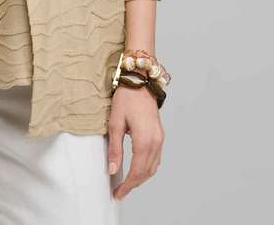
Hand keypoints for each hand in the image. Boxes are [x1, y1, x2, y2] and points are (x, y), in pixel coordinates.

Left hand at [106, 85, 164, 200]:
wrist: (140, 80)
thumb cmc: (126, 98)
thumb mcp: (115, 123)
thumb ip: (115, 148)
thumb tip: (113, 170)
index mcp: (145, 140)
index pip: (137, 172)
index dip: (128, 186)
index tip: (118, 193)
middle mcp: (156, 142)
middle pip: (147, 172)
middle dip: (134, 184)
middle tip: (120, 191)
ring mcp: (160, 138)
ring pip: (153, 167)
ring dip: (141, 177)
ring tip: (127, 182)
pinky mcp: (160, 134)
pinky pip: (156, 158)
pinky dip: (147, 167)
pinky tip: (137, 168)